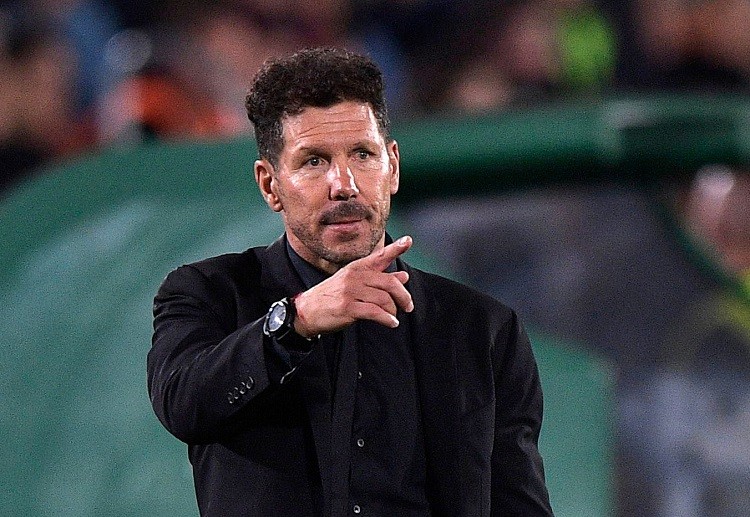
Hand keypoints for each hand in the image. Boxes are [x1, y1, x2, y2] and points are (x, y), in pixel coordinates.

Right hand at [293, 236, 413, 336]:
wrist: (306, 310)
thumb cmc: (332, 296)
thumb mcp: (354, 283)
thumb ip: (379, 279)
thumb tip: (404, 277)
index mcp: (356, 268)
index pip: (379, 256)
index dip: (395, 248)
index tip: (408, 240)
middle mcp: (354, 276)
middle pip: (389, 283)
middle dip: (403, 296)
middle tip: (408, 306)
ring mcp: (350, 291)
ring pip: (384, 299)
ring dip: (393, 311)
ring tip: (393, 317)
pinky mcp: (347, 307)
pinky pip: (375, 312)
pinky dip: (387, 319)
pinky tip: (391, 323)